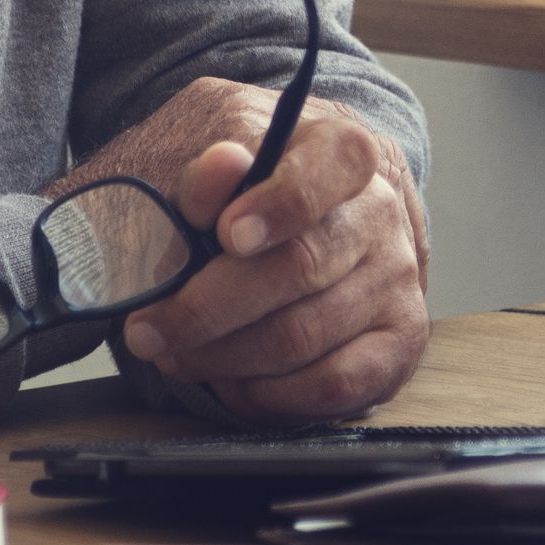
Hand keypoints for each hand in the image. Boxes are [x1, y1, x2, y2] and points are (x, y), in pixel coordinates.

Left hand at [67, 78, 428, 421]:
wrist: (287, 232)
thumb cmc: (235, 200)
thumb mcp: (208, 169)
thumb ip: (206, 173)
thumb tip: (221, 165)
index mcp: (340, 151)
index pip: (331, 166)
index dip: (281, 203)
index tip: (228, 235)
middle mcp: (379, 213)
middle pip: (300, 267)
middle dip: (209, 307)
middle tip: (146, 330)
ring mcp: (395, 280)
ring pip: (303, 336)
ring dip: (222, 357)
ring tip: (171, 353)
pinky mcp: (398, 343)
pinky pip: (330, 386)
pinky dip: (266, 394)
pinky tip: (227, 380)